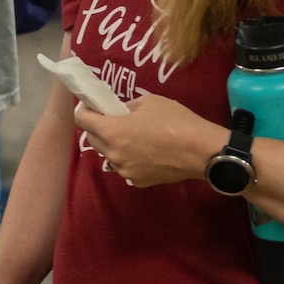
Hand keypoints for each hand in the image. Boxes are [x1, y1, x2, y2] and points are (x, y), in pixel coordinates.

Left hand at [72, 92, 228, 187]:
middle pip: (92, 139)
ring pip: (108, 155)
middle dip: (97, 127)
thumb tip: (120, 113)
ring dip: (113, 145)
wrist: (202, 151)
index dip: (84, 109)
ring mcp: (125, 170)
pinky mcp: (138, 181)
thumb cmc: (176, 122)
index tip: (91, 105)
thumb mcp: (149, 102)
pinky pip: (125, 167)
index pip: (81, 119)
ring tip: (133, 137)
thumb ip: (126, 107)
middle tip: (113, 119)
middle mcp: (113, 154)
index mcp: (111, 131)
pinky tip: (145, 152)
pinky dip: (129, 158)